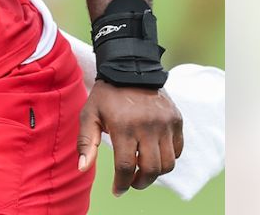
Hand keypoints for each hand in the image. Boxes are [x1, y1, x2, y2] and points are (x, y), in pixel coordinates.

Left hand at [77, 80, 183, 195]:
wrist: (130, 69)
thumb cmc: (106, 96)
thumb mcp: (89, 115)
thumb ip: (86, 143)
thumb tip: (82, 169)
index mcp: (123, 126)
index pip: (126, 166)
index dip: (121, 183)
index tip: (117, 191)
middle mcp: (148, 126)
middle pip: (151, 169)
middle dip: (140, 183)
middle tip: (130, 183)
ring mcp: (165, 123)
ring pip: (168, 163)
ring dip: (155, 174)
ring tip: (142, 172)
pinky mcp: (177, 120)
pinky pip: (177, 150)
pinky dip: (167, 159)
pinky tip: (153, 155)